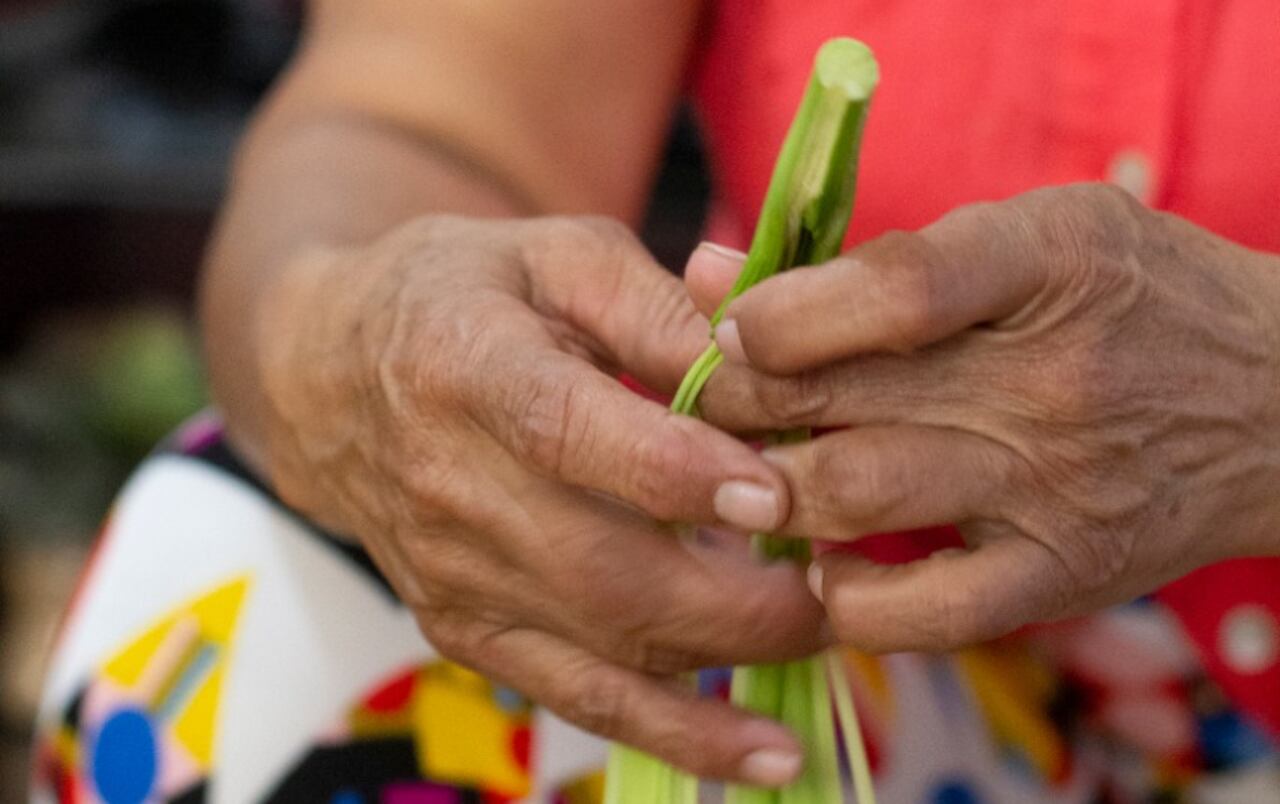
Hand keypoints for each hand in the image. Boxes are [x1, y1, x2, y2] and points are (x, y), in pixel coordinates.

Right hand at [254, 215, 823, 783]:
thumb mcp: (555, 256)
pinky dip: (675, 736)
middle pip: (599, 571)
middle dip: (737, 596)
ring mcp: (454, 576)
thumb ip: (657, 304)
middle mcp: (448, 487)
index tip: (775, 492)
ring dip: (728, 665)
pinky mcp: (466, 632)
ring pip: (603, 650)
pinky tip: (761, 758)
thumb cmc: (463, 297)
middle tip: (836, 581)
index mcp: (466, 368)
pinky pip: (577, 700)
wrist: (333, 377)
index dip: (674, 471)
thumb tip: (766, 354)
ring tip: (827, 641)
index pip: (566, 433)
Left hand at [686, 184, 1279, 653]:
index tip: (728, 329)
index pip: (889, 286)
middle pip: (842, 395)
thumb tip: (708, 271)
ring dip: (768, 492)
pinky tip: (823, 567)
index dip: (779, 313)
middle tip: (701, 408)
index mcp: (1046, 262)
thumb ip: (871, 258)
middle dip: (736, 405)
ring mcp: (1056, 486)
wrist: (1279, 401)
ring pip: (856, 494)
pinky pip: (927, 612)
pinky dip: (849, 599)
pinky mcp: (1063, 574)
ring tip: (740, 478)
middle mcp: (1051, 378)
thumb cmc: (1128, 299)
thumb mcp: (1028, 235)